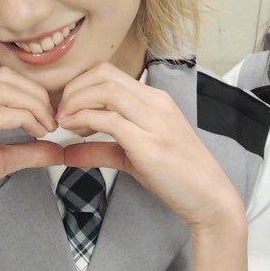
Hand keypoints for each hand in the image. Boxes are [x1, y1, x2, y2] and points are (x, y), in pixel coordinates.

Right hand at [0, 68, 62, 243]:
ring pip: (4, 91)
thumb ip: (27, 151)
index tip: (48, 114)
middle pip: (5, 79)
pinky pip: (1, 116)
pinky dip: (27, 120)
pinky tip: (37, 136)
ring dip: (35, 106)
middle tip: (52, 120)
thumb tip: (58, 150)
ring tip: (46, 129)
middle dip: (37, 95)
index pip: (1, 79)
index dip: (32, 90)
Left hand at [54, 62, 246, 235]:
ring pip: (106, 91)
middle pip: (104, 75)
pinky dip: (84, 120)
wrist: (210, 198)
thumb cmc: (176, 176)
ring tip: (63, 122)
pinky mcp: (150, 144)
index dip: (79, 84)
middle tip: (59, 113)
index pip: (109, 73)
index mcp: (155, 99)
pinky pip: (110, 120)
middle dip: (73, 89)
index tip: (65, 107)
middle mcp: (156, 103)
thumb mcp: (133, 157)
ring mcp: (155, 121)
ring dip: (76, 102)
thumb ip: (99, 149)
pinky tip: (73, 132)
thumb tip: (66, 153)